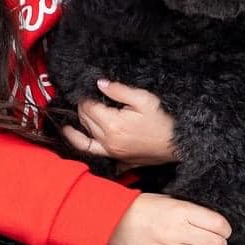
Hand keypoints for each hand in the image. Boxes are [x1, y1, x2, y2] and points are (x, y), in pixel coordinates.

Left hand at [60, 78, 178, 168]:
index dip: (85, 97)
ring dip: (75, 130)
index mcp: (113, 124)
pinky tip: (80, 142)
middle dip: (81, 109)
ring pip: (85, 140)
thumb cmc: (164, 121)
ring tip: (66, 126)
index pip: (88, 107)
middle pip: (85, 121)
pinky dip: (84, 148)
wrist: (179, 144)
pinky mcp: (118, 160)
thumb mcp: (144, 99)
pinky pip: (95, 155)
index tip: (86, 90)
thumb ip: (119, 91)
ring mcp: (112, 153)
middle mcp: (108, 141)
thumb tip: (100, 84)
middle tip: (82, 100)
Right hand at [107, 193, 230, 244]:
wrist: (113, 222)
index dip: (225, 230)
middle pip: (215, 244)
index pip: (218, 224)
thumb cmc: (142, 209)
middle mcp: (177, 231)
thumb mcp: (169, 200)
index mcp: (181, 211)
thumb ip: (191, 212)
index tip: (223, 232)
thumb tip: (214, 225)